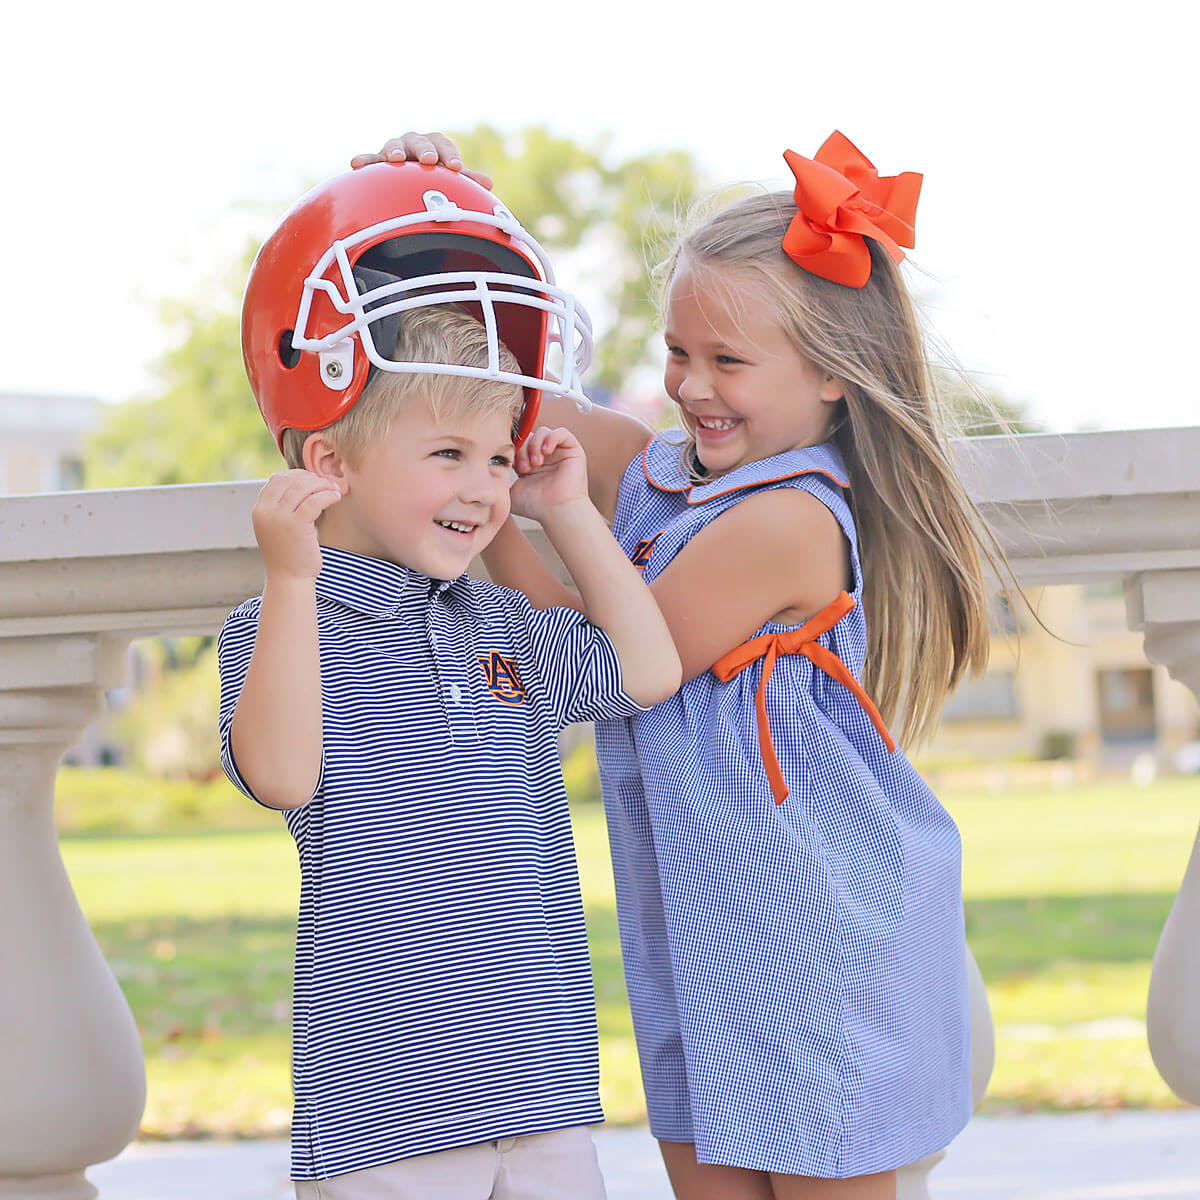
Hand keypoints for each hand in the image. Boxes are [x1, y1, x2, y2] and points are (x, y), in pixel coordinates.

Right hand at [252, 470, 342, 581]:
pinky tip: (336, 497)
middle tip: (330, 483)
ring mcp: (279, 518)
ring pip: (304, 487)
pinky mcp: (296, 525)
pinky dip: (328, 495)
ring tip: (336, 489)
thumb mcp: (277, 527)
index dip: (298, 475)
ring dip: (323, 485)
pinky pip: (314, 501)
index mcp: (259, 509)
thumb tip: (302, 483)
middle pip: (291, 480)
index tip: (315, 480)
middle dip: (314, 478)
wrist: (289, 579)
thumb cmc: (288, 554)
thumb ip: (281, 507)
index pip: (277, 479)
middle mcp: (266, 511)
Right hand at [350, 131, 493, 190]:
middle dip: (424, 149)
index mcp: (432, 145)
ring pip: (394, 144)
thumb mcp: (448, 180)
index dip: (449, 153)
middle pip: (419, 140)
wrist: (407, 183)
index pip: (442, 143)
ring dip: (395, 150)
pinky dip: (364, 160)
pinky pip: (369, 160)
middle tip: (429, 160)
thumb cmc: (432, 179)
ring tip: (397, 159)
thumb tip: (488, 183)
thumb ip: (465, 181)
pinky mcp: (376, 163)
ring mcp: (393, 151)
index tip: (456, 167)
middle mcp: (413, 144)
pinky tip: (356, 163)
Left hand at [509, 427, 587, 521]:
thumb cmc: (536, 507)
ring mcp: (558, 452)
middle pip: (528, 436)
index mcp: (529, 464)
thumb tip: (489, 467)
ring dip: (535, 445)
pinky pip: (561, 432)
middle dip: (522, 449)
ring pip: (542, 432)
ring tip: (535, 463)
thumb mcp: (510, 491)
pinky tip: (546, 452)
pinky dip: (551, 438)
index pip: (518, 444)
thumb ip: (500, 478)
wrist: (556, 512)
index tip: (512, 466)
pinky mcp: (573, 450)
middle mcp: (544, 456)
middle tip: (524, 468)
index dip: (513, 450)